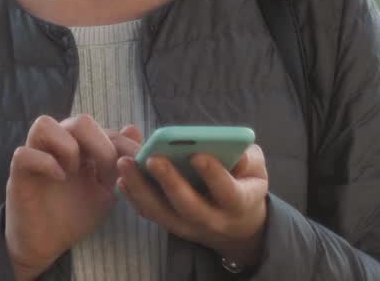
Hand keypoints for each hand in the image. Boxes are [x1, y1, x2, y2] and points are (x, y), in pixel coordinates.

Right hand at [5, 115, 141, 279]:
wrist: (47, 244)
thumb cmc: (75, 214)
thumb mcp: (106, 190)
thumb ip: (119, 162)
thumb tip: (134, 128)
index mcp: (79, 144)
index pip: (103, 129)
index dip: (122, 144)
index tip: (138, 163)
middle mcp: (56, 144)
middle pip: (79, 121)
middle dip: (101, 144)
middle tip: (107, 172)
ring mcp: (35, 155)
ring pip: (44, 124)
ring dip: (68, 146)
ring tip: (75, 172)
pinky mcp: (18, 173)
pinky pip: (24, 153)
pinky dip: (45, 162)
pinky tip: (60, 178)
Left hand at [116, 144, 269, 267]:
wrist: (238, 225)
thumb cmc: (245, 185)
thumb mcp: (257, 171)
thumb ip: (249, 158)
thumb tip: (235, 151)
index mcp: (239, 203)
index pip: (228, 192)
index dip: (213, 175)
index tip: (197, 155)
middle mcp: (213, 220)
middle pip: (189, 206)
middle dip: (169, 181)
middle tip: (152, 158)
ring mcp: (189, 227)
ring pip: (163, 213)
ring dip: (141, 188)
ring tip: (125, 163)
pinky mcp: (171, 225)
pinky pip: (150, 214)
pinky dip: (134, 197)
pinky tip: (121, 178)